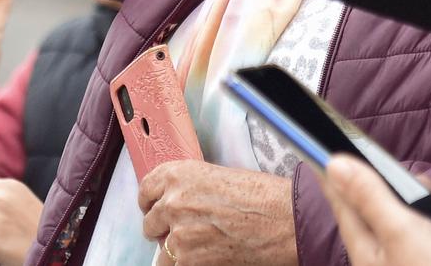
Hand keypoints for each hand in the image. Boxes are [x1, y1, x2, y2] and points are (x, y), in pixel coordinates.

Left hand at [138, 162, 298, 265]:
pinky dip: (190, 264)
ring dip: (177, 252)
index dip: (152, 202)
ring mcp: (178, 235)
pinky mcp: (188, 261)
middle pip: (150, 222)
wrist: (284, 222)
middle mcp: (173, 202)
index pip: (146, 190)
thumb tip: (182, 201)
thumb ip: (193, 188)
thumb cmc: (263, 196)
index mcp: (180, 174)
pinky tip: (209, 258)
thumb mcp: (221, 177)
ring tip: (201, 249)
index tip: (156, 208)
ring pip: (162, 252)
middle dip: (165, 229)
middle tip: (186, 231)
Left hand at [320, 157, 430, 265]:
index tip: (330, 142)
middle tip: (421, 183)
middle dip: (405, 186)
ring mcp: (413, 260)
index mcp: (365, 245)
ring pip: (418, 217)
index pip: (343, 200)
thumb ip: (370, 195)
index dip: (338, 172)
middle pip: (385, 205)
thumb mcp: (400, 230)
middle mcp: (385, 253)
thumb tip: (332, 163)